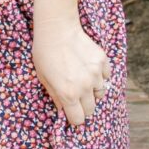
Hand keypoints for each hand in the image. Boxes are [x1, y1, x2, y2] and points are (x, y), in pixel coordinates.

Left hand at [32, 14, 110, 130]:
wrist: (57, 29)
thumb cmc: (44, 53)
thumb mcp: (43, 78)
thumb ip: (55, 96)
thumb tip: (63, 109)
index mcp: (68, 94)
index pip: (78, 119)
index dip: (74, 116)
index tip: (71, 110)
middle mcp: (85, 87)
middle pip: (91, 109)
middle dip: (83, 105)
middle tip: (76, 94)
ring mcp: (96, 74)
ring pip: (100, 93)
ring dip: (92, 90)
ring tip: (82, 78)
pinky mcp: (103, 61)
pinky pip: (106, 76)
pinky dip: (99, 75)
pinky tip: (88, 66)